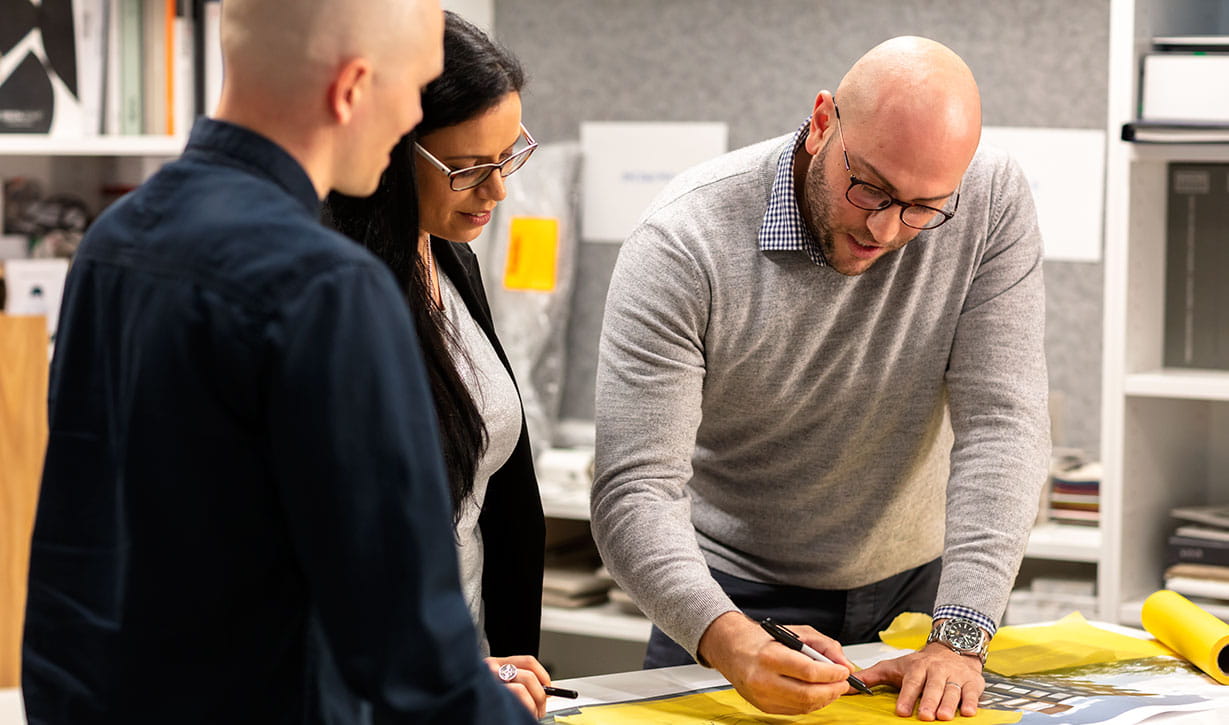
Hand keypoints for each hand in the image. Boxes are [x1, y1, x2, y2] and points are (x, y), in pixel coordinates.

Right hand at [485, 654, 551, 718]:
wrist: (463, 713)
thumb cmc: (482, 701)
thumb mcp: (497, 684)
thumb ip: (514, 681)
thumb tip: (543, 690)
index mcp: (495, 664)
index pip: (528, 661)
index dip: (543, 675)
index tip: (548, 687)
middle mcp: (491, 669)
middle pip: (529, 675)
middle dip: (540, 695)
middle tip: (540, 709)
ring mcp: (490, 680)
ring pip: (523, 686)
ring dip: (533, 705)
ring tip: (531, 714)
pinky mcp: (491, 692)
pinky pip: (516, 696)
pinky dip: (526, 707)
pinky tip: (521, 714)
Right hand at [697, 612, 854, 714]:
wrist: (734, 650)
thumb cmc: (764, 640)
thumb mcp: (796, 632)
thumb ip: (824, 645)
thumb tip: (844, 664)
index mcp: (770, 656)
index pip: (809, 671)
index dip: (832, 674)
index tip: (843, 671)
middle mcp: (763, 679)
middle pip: (808, 694)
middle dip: (832, 690)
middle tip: (843, 683)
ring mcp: (763, 697)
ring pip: (804, 706)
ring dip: (825, 698)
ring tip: (832, 687)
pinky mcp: (764, 707)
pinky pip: (796, 710)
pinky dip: (812, 703)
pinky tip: (817, 693)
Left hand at [855, 642, 984, 720]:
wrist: (952, 647)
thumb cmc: (921, 662)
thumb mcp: (894, 666)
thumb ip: (871, 676)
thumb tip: (848, 684)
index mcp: (917, 667)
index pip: (911, 683)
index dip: (906, 697)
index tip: (902, 711)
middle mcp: (936, 671)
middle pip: (932, 687)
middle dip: (929, 701)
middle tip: (925, 715)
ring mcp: (955, 676)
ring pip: (951, 690)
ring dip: (948, 704)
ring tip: (944, 717)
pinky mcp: (972, 682)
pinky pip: (972, 693)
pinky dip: (971, 702)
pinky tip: (969, 712)